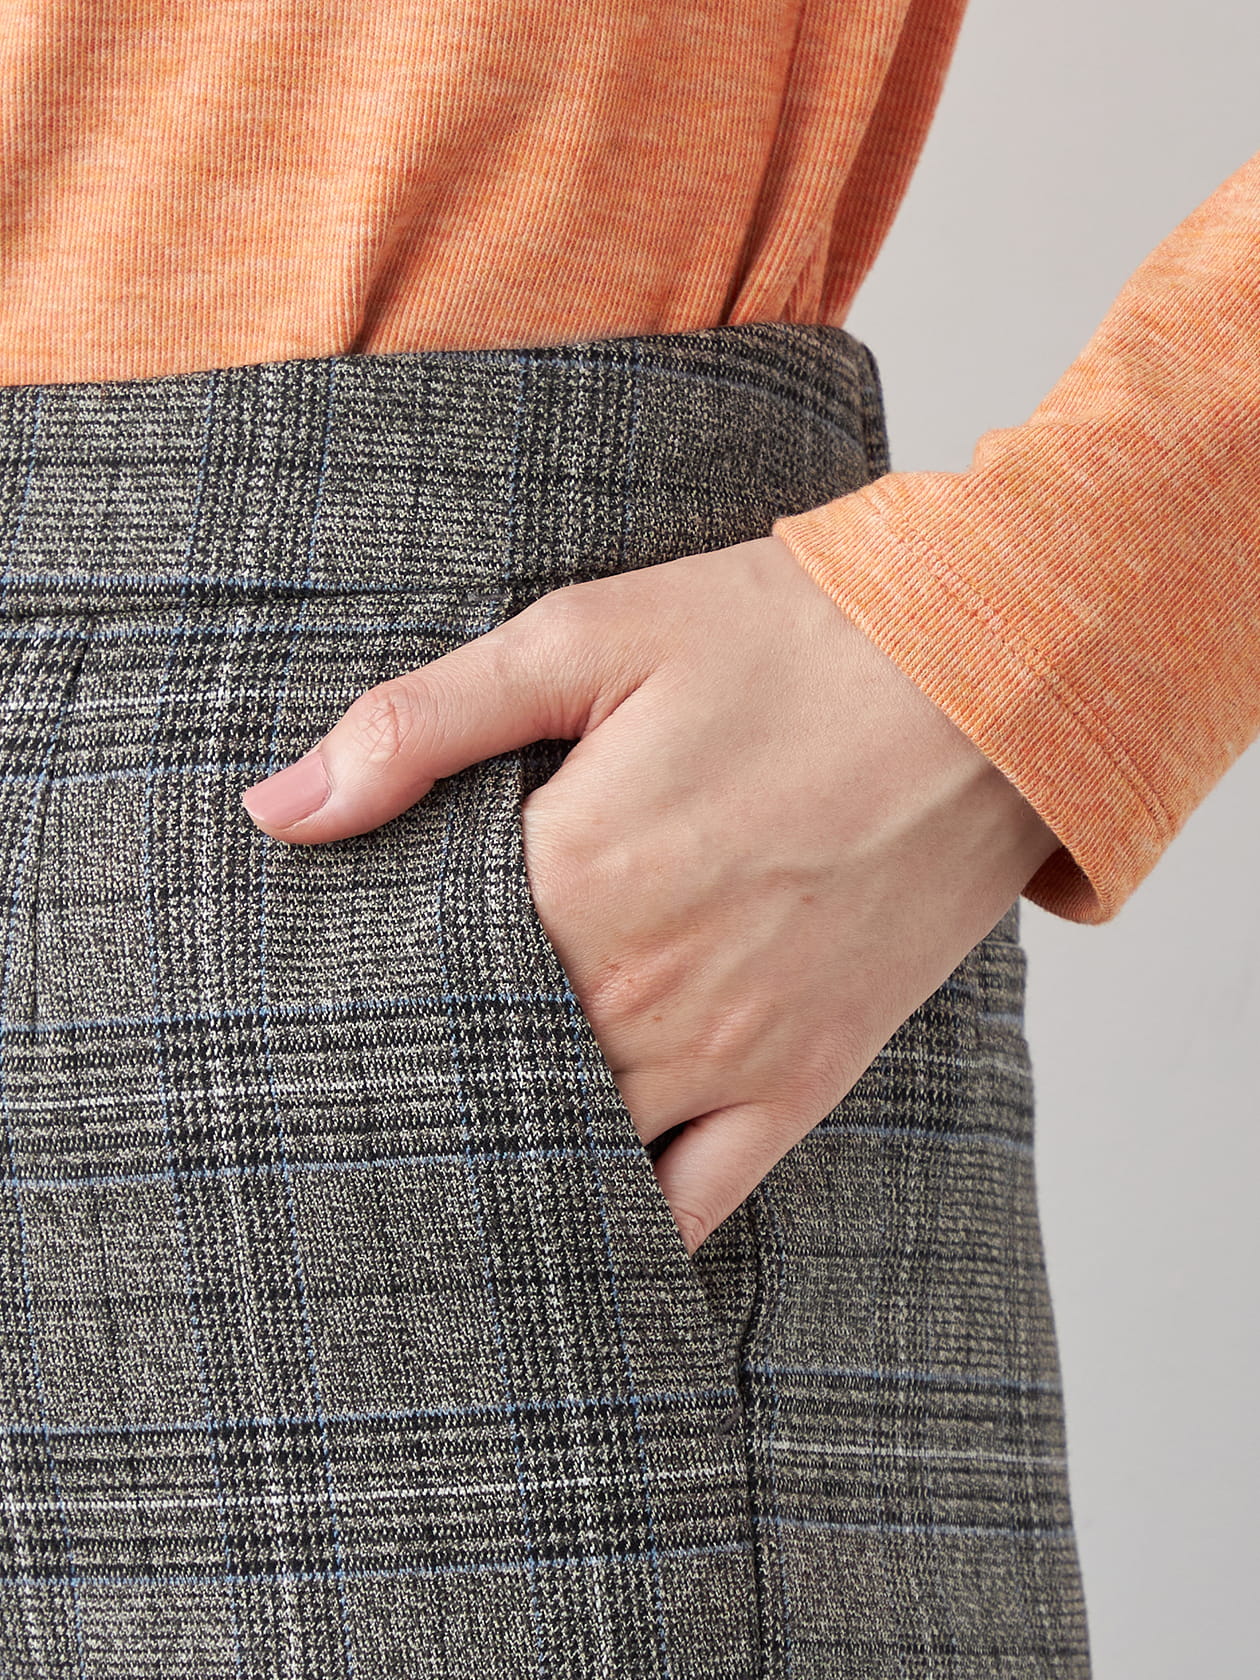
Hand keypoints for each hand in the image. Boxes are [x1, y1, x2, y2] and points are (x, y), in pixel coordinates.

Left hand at [240, 535, 1060, 1252]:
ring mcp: (727, 1053)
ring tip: (431, 1163)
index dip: (350, 999)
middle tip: (343, 1097)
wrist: (995, 678)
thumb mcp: (589, 635)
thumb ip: (422, 725)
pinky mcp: (804, 1080)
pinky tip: (570, 1232)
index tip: (303, 1013)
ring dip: (499, 1159)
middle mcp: (639, 993)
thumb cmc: (791, 639)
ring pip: (570, 1155)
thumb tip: (277, 809)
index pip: (410, 983)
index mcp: (571, 881)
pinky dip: (624, 1229)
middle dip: (410, 1083)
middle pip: (479, 1080)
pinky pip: (697, 1201)